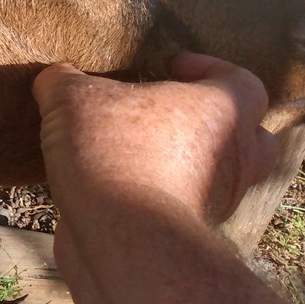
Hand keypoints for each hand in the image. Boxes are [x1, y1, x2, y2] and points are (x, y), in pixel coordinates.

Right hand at [34, 52, 279, 227]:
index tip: (170, 64)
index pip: (242, 80)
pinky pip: (182, 204)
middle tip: (170, 112)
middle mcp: (232, 156)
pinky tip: (116, 184)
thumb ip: (61, 81)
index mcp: (220, 111)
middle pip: (250, 136)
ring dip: (185, 161)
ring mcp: (217, 200)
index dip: (210, 67)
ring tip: (134, 149)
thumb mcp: (71, 99)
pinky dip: (159, 193)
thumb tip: (54, 78)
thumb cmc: (114, 151)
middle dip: (215, 123)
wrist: (125, 239)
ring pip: (216, 174)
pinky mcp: (188, 234)